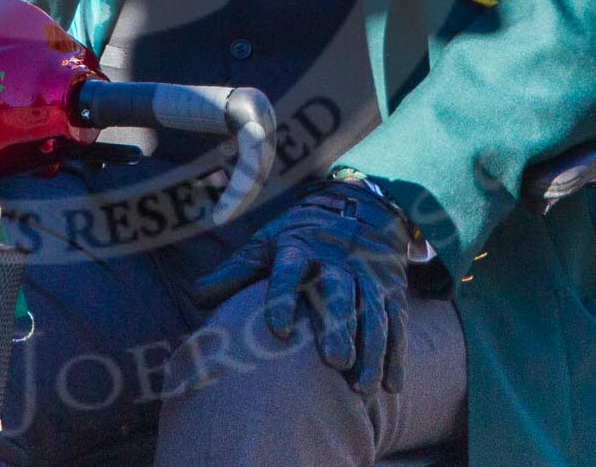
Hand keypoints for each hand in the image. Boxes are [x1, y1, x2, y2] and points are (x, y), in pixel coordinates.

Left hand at [192, 178, 412, 392]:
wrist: (363, 207)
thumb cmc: (302, 236)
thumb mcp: (269, 243)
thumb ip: (237, 271)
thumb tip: (198, 297)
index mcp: (300, 249)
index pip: (289, 272)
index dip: (283, 298)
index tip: (279, 329)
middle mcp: (337, 262)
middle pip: (340, 294)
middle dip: (339, 327)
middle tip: (335, 362)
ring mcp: (369, 277)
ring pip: (373, 313)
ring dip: (371, 350)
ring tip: (361, 386)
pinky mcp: (393, 292)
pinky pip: (397, 325)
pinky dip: (396, 356)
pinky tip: (391, 387)